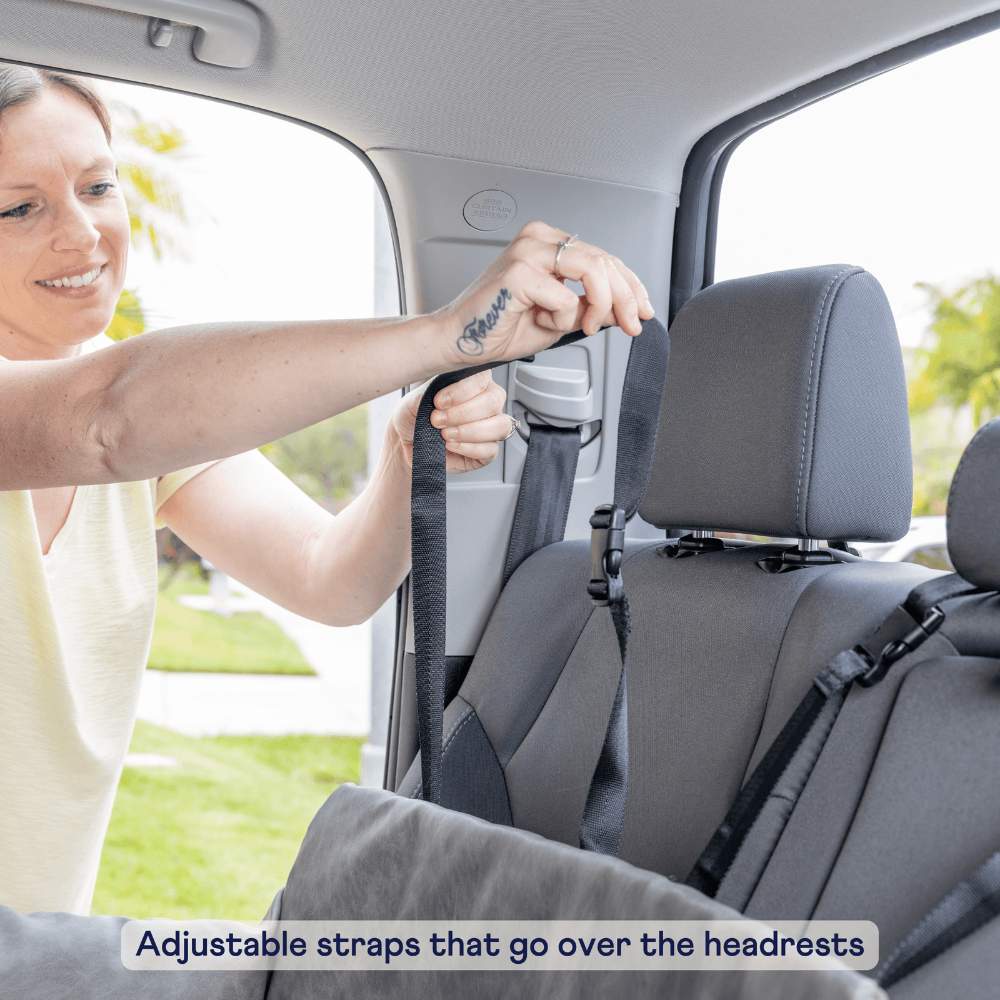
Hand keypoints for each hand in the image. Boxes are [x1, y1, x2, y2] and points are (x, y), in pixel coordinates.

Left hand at [388, 369, 509, 473]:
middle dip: (463, 413)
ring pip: (499, 426)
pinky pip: (491, 449)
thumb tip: (442, 388)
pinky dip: (468, 448)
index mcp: (472, 382)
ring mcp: (492, 426)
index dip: (462, 390)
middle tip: (438, 420)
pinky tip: (451, 446)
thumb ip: (431, 390)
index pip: (482, 378)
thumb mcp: (415, 400)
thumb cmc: (414, 417)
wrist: (407, 442)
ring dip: (469, 431)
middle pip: (494, 401)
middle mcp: (487, 401)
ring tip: (445, 434)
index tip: (439, 402)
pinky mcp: (489, 450)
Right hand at [434, 219, 654, 369]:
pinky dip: (563, 318)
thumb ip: (590, 309)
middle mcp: (538, 239)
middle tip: (632, 324)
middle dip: (627, 298)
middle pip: (605, 260)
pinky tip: (544, 323)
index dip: (631, 286)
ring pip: (594, 270)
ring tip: (589, 326)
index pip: (603, 256)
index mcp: (547, 242)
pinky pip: (565, 297)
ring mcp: (528, 251)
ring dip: (602, 305)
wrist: (458, 341)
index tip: (644, 311)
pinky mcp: (518, 271)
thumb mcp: (559, 319)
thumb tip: (624, 311)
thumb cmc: (498, 329)